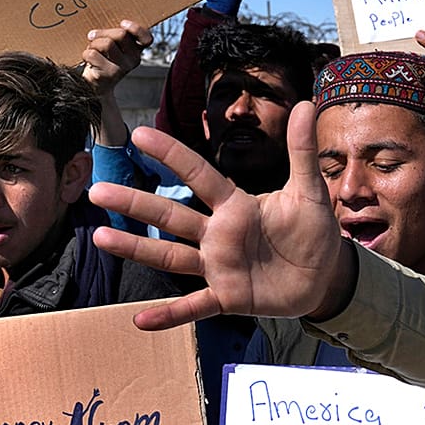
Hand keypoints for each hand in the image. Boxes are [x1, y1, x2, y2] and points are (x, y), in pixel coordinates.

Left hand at [82, 20, 154, 94]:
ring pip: (106, 44)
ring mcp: (123, 68)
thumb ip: (115, 35)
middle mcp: (134, 59)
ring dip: (93, 44)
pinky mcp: (109, 74)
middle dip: (102, 32)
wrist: (97, 85)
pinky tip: (88, 60)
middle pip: (121, 34)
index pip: (147, 38)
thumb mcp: (113, 45)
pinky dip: (86, 54)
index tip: (123, 23)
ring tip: (92, 49)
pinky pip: (93, 54)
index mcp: (137, 49)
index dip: (136, 28)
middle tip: (92, 36)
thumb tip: (102, 16)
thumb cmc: (103, 58)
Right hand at [89, 101, 350, 330]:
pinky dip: (169, 315)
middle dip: (135, 203)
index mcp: (235, 205)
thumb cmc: (313, 231)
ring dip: (137, 249)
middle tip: (97, 191)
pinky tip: (141, 321)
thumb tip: (305, 103)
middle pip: (170, 215)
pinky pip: (194, 307)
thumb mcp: (310, 191)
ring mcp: (218, 267)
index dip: (171, 154)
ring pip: (170, 256)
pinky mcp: (228, 297)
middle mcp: (218, 234)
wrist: (326, 276)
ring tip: (101, 238)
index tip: (139, 134)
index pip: (198, 175)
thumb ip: (302, 151)